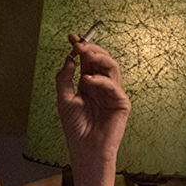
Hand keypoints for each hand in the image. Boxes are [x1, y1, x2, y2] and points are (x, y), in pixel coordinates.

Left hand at [55, 33, 129, 168]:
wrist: (85, 149)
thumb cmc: (75, 128)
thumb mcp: (63, 100)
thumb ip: (64, 79)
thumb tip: (68, 59)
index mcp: (89, 84)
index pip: (88, 61)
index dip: (81, 47)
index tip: (71, 37)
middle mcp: (102, 86)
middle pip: (101, 60)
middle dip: (91, 49)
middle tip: (79, 43)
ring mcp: (113, 93)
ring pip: (111, 67)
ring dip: (98, 57)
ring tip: (85, 53)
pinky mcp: (121, 102)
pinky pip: (113, 85)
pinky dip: (100, 80)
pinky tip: (87, 80)